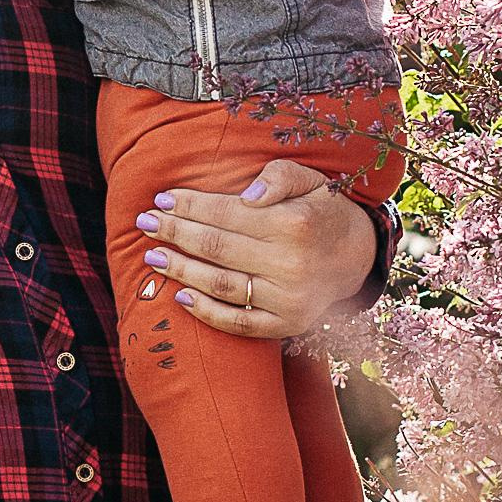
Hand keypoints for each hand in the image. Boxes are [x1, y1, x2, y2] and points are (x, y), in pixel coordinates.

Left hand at [133, 160, 383, 342]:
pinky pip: (239, 323)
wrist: (357, 257)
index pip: (227, 214)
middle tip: (145, 224)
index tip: (161, 200)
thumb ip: (279, 176)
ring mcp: (288, 299)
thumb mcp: (311, 180)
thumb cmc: (322, 211)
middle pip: (217, 248)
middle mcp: (291, 264)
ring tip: (153, 257)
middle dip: (175, 234)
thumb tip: (248, 195)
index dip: (190, 206)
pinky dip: (206, 313)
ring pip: (221, 285)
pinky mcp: (287, 324)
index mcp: (295, 224)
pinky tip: (181, 296)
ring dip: (182, 271)